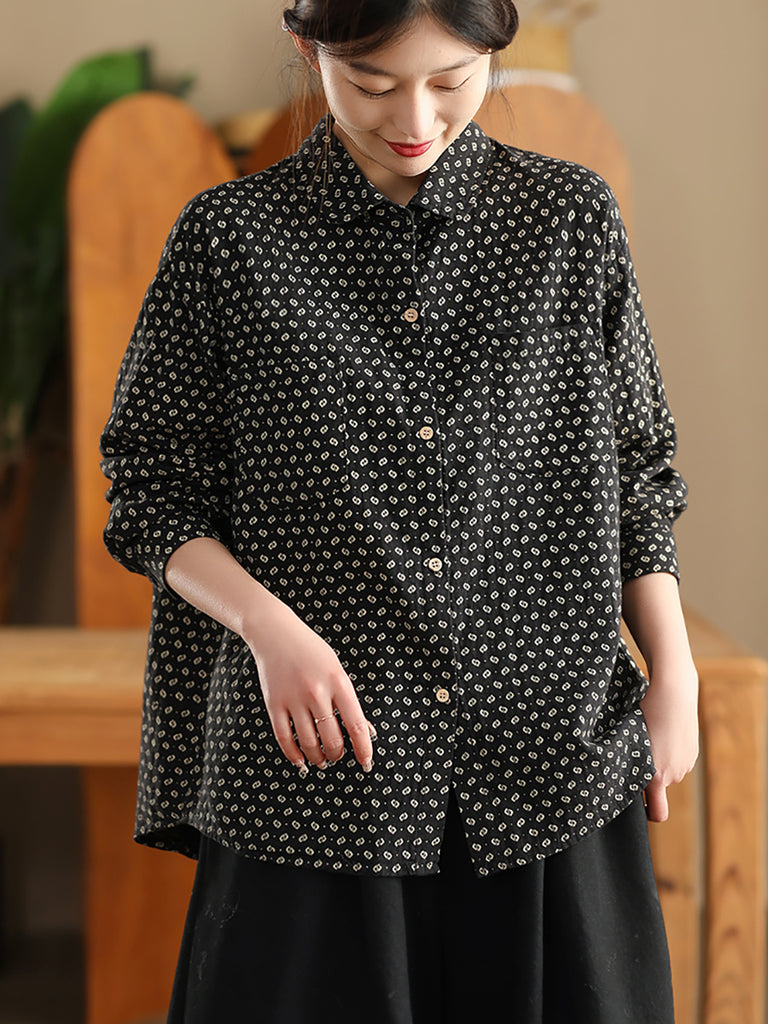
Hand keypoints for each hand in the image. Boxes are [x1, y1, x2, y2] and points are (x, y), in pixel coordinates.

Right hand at [244, 600, 374, 775]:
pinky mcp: (273, 704)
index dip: (363, 750)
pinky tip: (301, 760)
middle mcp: (317, 692)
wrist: (276, 633)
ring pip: (309, 744)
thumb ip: (349, 701)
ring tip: (322, 760)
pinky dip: (294, 755)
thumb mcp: (337, 670)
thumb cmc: (312, 652)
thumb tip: (367, 732)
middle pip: (332, 740)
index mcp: (339, 682)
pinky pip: (284, 738)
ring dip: (318, 758)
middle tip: (338, 756)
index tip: (366, 764)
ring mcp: (293, 698)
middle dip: (338, 755)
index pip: (356, 725)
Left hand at [639, 658, 699, 821]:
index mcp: (656, 776)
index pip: (657, 813)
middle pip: (658, 788)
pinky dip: (669, 754)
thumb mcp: (631, 740)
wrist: (673, 692)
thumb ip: (628, 763)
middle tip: (634, 755)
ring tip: (650, 740)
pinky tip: (662, 734)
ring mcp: (685, 764)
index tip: (636, 804)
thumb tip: (616, 775)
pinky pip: (677, 761)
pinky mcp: (692, 754)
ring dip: (659, 763)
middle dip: (648, 778)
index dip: (647, 813)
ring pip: (667, 772)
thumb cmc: (645, 713)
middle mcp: (673, 775)